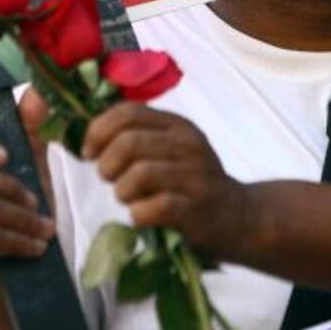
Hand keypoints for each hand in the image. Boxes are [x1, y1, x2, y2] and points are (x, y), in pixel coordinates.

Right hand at [0, 90, 55, 317]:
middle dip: (16, 188)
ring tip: (43, 230)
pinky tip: (36, 247)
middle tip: (38, 203)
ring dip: (26, 219)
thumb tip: (33, 92)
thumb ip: (29, 131)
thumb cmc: (19, 222)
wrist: (21, 284)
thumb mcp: (30, 171)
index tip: (5, 155)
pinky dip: (22, 240)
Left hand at [82, 102, 248, 256]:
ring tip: (129, 199)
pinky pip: (152, 208)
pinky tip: (142, 216)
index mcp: (177, 125)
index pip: (127, 112)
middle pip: (128, 142)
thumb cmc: (193, 183)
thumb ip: (139, 137)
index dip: (98, 130)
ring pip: (138, 174)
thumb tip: (88, 140)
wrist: (242, 217)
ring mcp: (195, 177)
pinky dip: (137, 214)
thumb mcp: (173, 149)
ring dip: (122, 191)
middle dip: (107, 164)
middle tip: (111, 180)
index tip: (89, 152)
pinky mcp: (196, 210)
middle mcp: (188, 145)